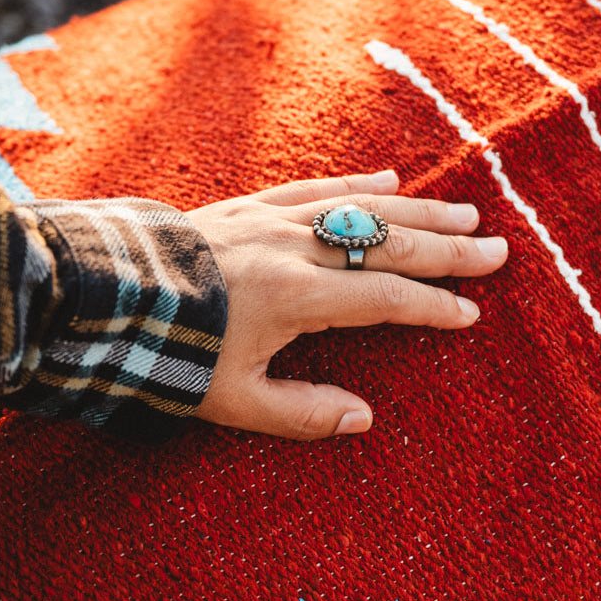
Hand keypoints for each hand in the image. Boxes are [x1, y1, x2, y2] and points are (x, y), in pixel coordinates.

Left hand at [185, 169, 507, 439]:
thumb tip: (363, 420)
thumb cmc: (169, 354)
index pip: (385, 297)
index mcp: (296, 298)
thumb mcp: (233, 402)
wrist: (103, 295)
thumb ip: (301, 414)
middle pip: (387, 242)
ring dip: (416, 209)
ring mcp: (271, 220)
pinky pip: (313, 188)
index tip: (470, 313)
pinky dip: (356, 185)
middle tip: (497, 249)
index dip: (432, 306)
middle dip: (447, 248)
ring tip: (464, 210)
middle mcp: (293, 249)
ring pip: (359, 208)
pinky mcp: (247, 205)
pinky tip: (388, 181)